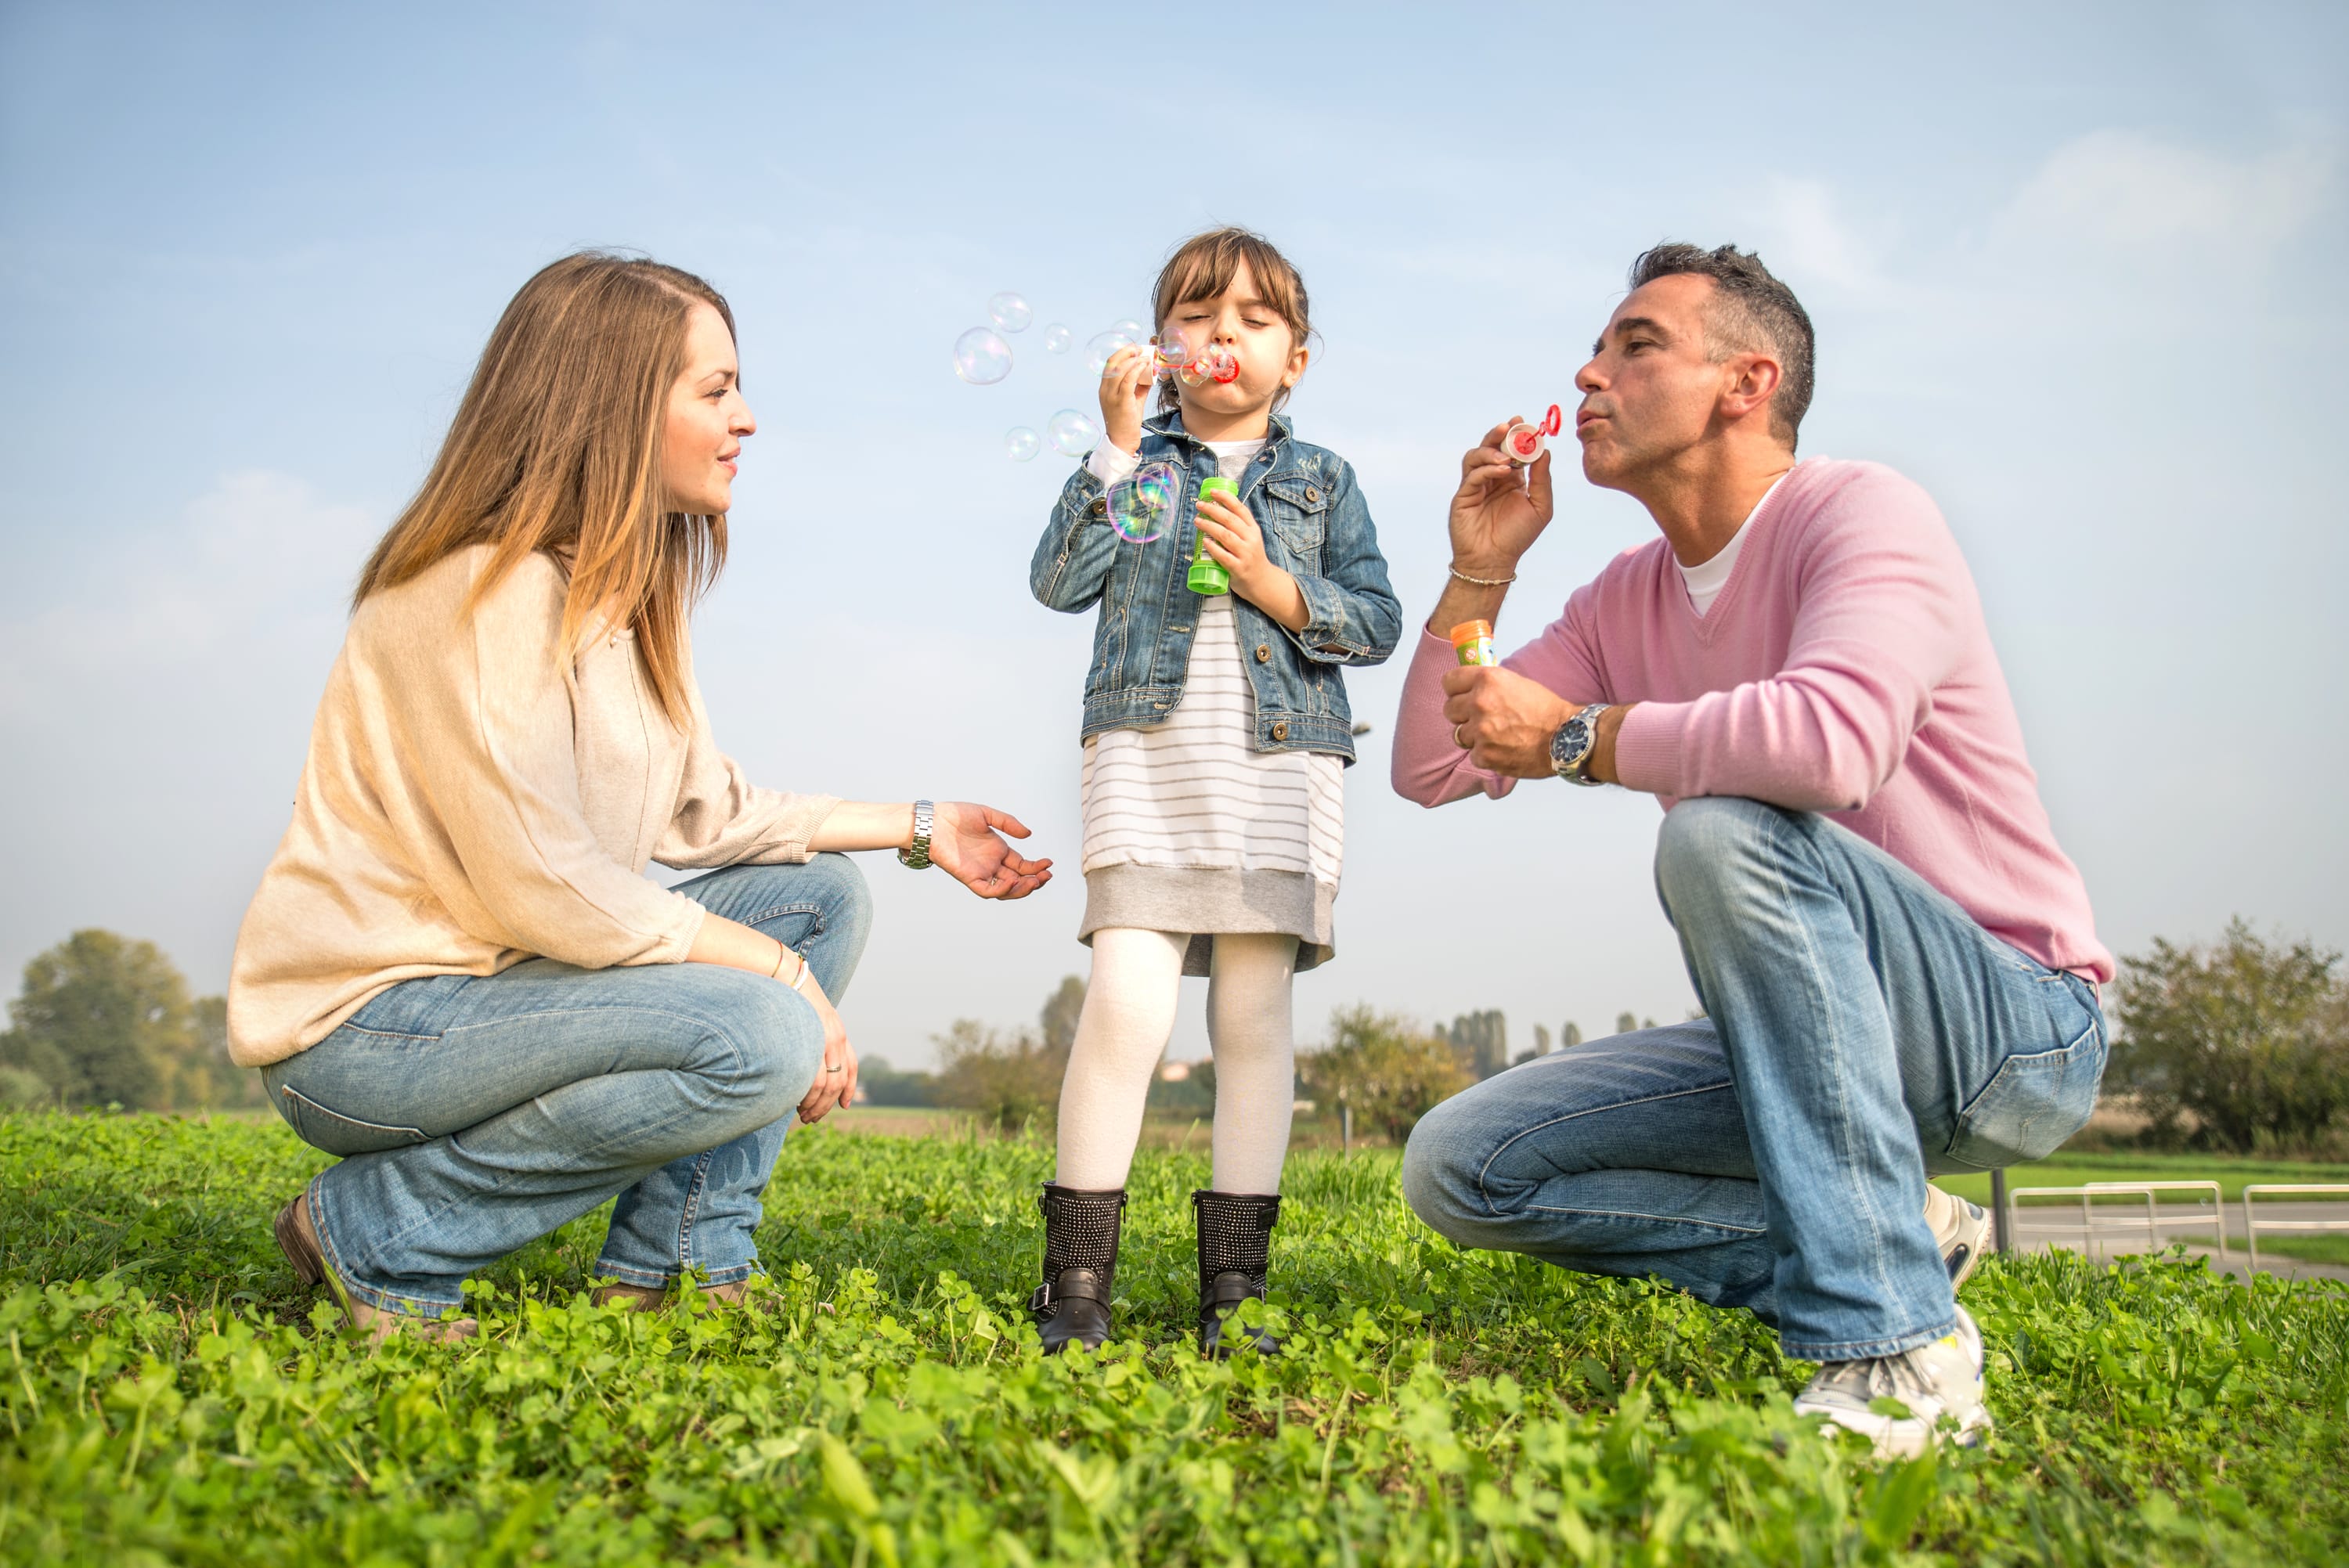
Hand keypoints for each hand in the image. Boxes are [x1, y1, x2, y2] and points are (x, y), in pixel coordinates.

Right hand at [795, 970, 857, 1123]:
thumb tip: (802, 1054)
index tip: (845, 1105)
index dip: (850, 1087)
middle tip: (814, 1118)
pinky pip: (814, 1079)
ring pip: (827, 1085)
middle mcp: (836, 1037)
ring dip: (817, 1105)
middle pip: (839, 1081)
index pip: (851, 1065)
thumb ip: (810, 1034)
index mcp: (837, 1032)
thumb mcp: (807, 1016)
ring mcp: (824, 1040)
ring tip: (804, 1116)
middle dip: (828, 1104)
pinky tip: (798, 1104)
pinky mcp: (810, 1042)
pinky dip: (808, 1097)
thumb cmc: (788, 995)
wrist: (784, 973)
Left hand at [928, 802, 1053, 899]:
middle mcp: (991, 864)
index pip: (1022, 865)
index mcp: (998, 850)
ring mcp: (981, 872)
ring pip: (1005, 890)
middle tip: (1046, 876)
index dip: (1036, 867)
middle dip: (1034, 881)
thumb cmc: (954, 816)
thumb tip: (1028, 835)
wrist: (932, 821)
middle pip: (1018, 880)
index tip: (1049, 863)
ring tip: (1034, 881)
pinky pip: (987, 890)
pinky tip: (1012, 880)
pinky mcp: (969, 877)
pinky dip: (1001, 890)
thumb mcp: (986, 814)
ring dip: (1022, 889)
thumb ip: (1008, 823)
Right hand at [1096, 344, 1153, 453]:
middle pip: (1113, 362)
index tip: (1134, 348)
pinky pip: (1128, 380)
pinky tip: (1145, 365)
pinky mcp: (1121, 401)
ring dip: (1134, 358)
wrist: (1121, 441)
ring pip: (1120, 369)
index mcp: (1104, 388)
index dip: (1121, 353)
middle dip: (1127, 351)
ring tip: (1146, 356)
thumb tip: (1150, 374)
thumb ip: (1139, 387)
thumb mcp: (1132, 401)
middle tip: (1140, 348)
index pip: (1109, 364)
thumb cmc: (1127, 422)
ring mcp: (1112, 396)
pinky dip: (1137, 369)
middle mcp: (1105, 390)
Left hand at [1193, 488, 1305, 627]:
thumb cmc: (1251, 557)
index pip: (1240, 509)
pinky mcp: (1238, 568)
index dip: (1226, 498)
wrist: (1262, 581)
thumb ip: (1238, 526)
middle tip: (1199, 505)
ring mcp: (1245, 554)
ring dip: (1209, 526)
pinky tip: (1204, 541)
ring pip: (1225, 535)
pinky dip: (1213, 547)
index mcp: (1253, 529)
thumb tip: (1215, 509)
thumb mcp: (1250, 538)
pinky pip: (1223, 556)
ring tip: (1197, 521)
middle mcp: (1251, 539)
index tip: (1212, 492)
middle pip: (1230, 520)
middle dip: (1213, 510)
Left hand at [1441, 665, 1576, 777]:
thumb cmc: (1545, 709)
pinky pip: (1473, 755)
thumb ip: (1489, 685)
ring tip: (1495, 735)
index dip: (1456, 690)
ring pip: (1458, 734)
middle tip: (1481, 718)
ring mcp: (1480, 731)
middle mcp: (1480, 703)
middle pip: (1449, 709)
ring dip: (1473, 736)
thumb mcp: (1515, 682)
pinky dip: (1485, 754)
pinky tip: (1503, 749)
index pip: (1449, 682)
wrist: (1565, 737)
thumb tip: (1469, 688)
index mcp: (1487, 679)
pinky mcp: (1485, 755)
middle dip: (1462, 714)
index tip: (1462, 695)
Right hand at [1449, 418, 1556, 578]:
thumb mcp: (1540, 507)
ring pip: (1476, 456)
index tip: (1526, 424)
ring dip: (1490, 450)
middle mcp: (1492, 479)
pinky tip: (1501, 471)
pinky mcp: (1463, 495)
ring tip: (1505, 457)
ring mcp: (1476, 486)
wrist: (1494, 560)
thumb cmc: (1517, 537)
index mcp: (1511, 480)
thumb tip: (1544, 451)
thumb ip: (1542, 479)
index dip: (1518, 436)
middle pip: (1492, 447)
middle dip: (1500, 434)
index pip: (1513, 451)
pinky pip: (1472, 475)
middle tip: (1511, 425)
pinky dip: (1486, 469)